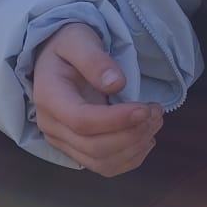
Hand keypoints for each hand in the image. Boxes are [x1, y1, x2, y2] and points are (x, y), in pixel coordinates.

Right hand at [32, 23, 161, 175]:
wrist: (57, 59)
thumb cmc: (67, 46)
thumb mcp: (79, 39)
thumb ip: (94, 59)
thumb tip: (116, 84)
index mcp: (50, 97)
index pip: (82, 121)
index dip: (117, 120)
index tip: (145, 108)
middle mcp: (52, 126)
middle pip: (94, 147)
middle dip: (132, 133)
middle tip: (156, 111)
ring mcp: (63, 142)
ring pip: (102, 162)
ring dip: (135, 146)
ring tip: (154, 121)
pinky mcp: (77, 151)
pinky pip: (106, 167)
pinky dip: (131, 158)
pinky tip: (145, 138)